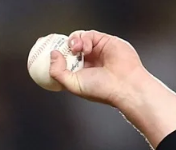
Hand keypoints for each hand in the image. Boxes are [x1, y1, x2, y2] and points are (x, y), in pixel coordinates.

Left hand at [49, 30, 175, 148]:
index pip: (64, 60)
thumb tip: (53, 55)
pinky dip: (84, 38)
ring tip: (77, 49)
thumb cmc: (102, 89)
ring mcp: (97, 50)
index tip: (51, 52)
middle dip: (64, 46)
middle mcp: (88, 61)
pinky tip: (86, 48)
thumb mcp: (73, 85)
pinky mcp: (105, 41)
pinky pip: (89, 34)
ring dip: (74, 42)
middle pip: (70, 47)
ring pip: (78, 38)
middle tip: (61, 49)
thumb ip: (58, 72)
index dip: (57, 55)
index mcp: (80, 72)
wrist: (124, 85)